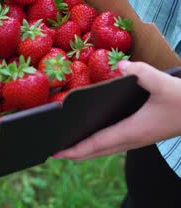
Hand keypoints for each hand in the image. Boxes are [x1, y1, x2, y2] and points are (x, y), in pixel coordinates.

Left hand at [53, 60, 180, 160]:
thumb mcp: (163, 83)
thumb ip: (141, 72)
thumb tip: (119, 65)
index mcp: (133, 130)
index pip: (98, 143)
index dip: (76, 149)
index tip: (57, 152)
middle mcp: (132, 138)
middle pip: (98, 151)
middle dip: (76, 152)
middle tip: (54, 149)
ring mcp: (137, 138)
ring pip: (106, 148)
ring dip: (87, 148)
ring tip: (70, 142)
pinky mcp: (141, 133)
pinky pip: (114, 142)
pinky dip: (99, 142)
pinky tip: (95, 132)